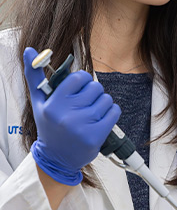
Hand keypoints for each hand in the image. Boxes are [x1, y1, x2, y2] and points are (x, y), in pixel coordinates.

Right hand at [23, 47, 120, 184]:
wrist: (56, 159)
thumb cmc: (49, 127)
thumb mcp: (39, 102)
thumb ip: (35, 75)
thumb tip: (29, 50)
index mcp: (53, 104)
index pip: (79, 77)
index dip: (83, 80)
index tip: (80, 88)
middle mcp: (67, 115)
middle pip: (96, 87)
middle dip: (93, 93)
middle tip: (85, 103)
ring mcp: (82, 126)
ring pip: (107, 99)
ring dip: (103, 103)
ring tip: (92, 113)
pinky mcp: (96, 136)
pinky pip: (114, 112)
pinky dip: (111, 113)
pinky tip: (100, 119)